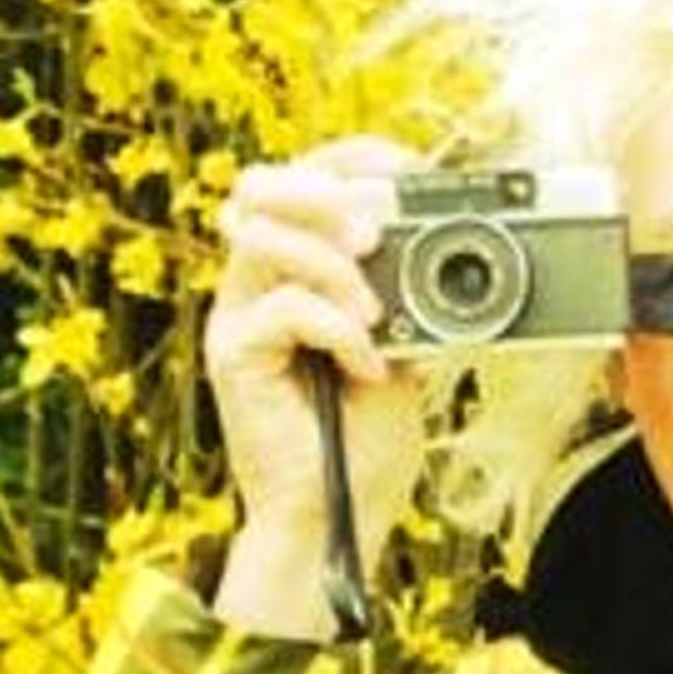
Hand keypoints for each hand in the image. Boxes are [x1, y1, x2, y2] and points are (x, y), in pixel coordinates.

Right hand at [203, 139, 433, 635]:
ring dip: (329, 262)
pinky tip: (368, 365)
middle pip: (258, 189)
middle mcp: (255, 283)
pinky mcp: (233, 357)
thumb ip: (403, 291)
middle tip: (375, 229)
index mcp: (293, 270)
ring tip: (376, 311)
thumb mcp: (402, 345)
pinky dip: (335, 328)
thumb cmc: (368, 436)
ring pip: (260, 238)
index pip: (302, 180)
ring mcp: (237, 317)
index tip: (405, 171)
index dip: (347, 160)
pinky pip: (280, 309)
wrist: (343, 513)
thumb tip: (439, 236)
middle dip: (319, 190)